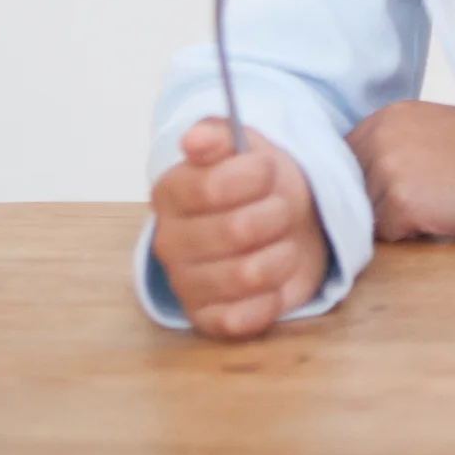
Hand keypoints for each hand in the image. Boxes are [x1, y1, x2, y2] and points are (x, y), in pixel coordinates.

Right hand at [150, 120, 329, 340]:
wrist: (276, 222)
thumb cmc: (258, 184)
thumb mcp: (243, 146)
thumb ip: (218, 135)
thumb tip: (195, 139)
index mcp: (172, 193)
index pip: (214, 185)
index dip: (256, 175)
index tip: (268, 171)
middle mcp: (170, 242)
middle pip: (239, 230)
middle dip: (278, 214)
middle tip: (283, 209)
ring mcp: (186, 284)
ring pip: (249, 275)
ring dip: (284, 254)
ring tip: (283, 242)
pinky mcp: (207, 318)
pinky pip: (243, 319)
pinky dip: (272, 299)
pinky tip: (276, 279)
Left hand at [346, 101, 454, 241]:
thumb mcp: (430, 127)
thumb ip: (392, 140)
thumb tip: (357, 172)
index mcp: (387, 117)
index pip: (346, 155)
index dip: (365, 175)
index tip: (392, 182)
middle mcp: (382, 139)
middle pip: (352, 185)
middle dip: (374, 197)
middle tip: (415, 195)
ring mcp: (389, 170)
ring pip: (366, 210)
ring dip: (390, 216)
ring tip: (429, 204)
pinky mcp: (402, 202)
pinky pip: (386, 231)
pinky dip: (406, 231)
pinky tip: (435, 216)